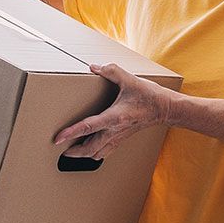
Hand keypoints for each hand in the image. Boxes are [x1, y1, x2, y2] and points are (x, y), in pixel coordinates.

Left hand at [53, 63, 178, 160]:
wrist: (166, 109)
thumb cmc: (149, 96)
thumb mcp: (130, 79)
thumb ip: (111, 71)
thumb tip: (94, 67)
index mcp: (114, 117)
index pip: (88, 127)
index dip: (71, 133)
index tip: (58, 138)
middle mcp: (115, 130)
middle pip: (90, 148)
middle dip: (74, 152)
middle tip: (61, 151)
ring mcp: (119, 136)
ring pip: (98, 153)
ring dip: (84, 155)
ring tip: (73, 153)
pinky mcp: (122, 138)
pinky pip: (106, 151)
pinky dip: (96, 153)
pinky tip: (91, 151)